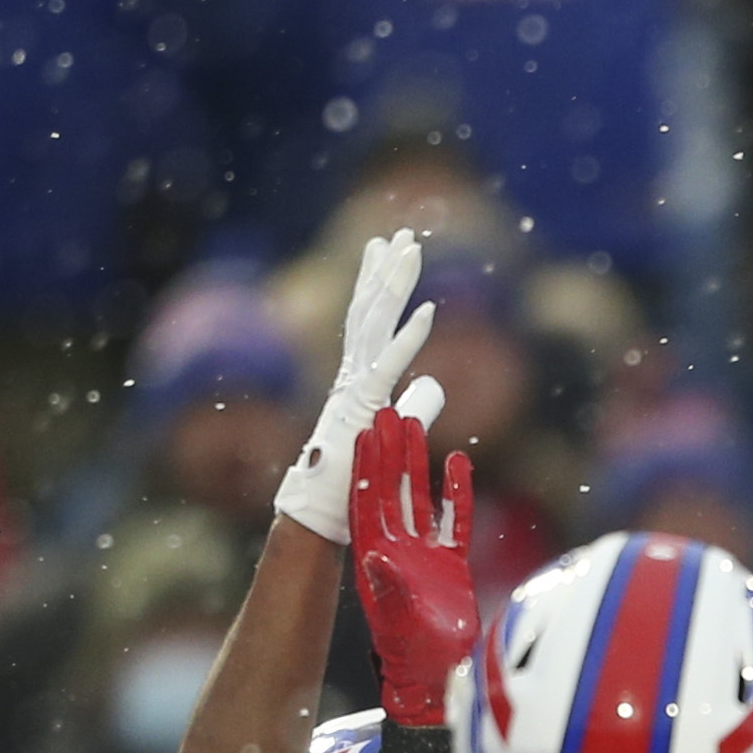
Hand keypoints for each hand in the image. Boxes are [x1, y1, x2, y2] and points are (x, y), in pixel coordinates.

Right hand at [275, 229, 435, 543]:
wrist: (316, 520)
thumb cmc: (348, 486)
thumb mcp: (393, 434)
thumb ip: (415, 406)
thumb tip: (436, 383)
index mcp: (356, 381)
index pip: (368, 321)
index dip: (378, 284)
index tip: (387, 249)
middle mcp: (350, 377)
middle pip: (369, 311)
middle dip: (386, 270)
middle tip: (401, 233)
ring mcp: (353, 389)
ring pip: (375, 325)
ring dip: (394, 284)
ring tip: (410, 247)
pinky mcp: (362, 408)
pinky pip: (389, 366)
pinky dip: (409, 338)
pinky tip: (429, 309)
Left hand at [351, 400, 474, 730]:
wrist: (442, 679)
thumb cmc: (413, 656)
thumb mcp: (398, 621)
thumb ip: (390, 587)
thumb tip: (374, 554)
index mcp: (376, 558)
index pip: (368, 502)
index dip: (367, 467)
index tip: (368, 432)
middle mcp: (396, 550)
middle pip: (391, 490)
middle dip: (388, 453)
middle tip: (388, 412)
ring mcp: (425, 555)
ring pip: (419, 498)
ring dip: (416, 464)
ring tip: (415, 425)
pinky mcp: (453, 564)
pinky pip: (455, 520)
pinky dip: (456, 493)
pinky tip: (457, 463)